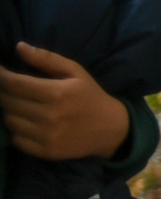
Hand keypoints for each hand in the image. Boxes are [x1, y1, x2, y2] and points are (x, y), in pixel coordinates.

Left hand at [0, 42, 131, 160]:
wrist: (111, 129)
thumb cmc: (90, 96)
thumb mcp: (75, 71)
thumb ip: (46, 59)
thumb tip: (19, 47)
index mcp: (56, 93)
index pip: (12, 83)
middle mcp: (49, 115)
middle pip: (6, 101)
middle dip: (3, 92)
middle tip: (10, 88)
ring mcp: (47, 136)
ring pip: (9, 120)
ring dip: (9, 111)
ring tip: (19, 105)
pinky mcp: (46, 151)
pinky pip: (16, 139)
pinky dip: (16, 130)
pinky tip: (26, 123)